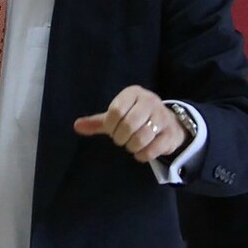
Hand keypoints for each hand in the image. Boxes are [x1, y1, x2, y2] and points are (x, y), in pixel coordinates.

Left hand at [74, 85, 188, 162]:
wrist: (169, 123)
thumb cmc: (137, 117)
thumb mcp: (117, 116)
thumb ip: (97, 122)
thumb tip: (76, 126)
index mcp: (134, 93)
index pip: (116, 111)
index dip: (110, 125)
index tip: (111, 130)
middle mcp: (150, 101)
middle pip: (128, 125)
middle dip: (120, 137)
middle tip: (121, 139)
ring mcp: (163, 117)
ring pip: (141, 138)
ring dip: (131, 146)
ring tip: (131, 144)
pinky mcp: (170, 134)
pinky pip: (152, 149)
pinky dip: (142, 155)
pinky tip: (141, 152)